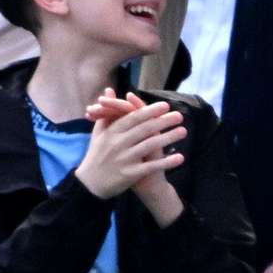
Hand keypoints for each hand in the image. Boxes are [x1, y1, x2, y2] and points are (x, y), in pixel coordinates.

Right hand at [74, 91, 188, 203]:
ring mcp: (124, 159)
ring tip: (183, 131)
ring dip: (168, 138)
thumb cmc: (96, 154)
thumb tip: (110, 89)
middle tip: (179, 116)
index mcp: (111, 132)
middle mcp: (118, 144)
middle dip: (163, 121)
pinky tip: (180, 157)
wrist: (90, 183)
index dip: (150, 111)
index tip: (165, 106)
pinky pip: (150, 167)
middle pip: (144, 129)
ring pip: (149, 146)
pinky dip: (166, 162)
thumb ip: (107, 111)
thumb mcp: (99, 131)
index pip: (133, 118)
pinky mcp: (129, 174)